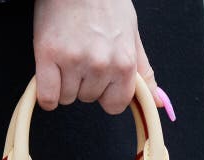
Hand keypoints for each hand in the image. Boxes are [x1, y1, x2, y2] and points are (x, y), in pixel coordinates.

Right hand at [33, 0, 161, 114]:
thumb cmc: (106, 3)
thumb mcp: (132, 35)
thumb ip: (143, 72)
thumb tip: (157, 103)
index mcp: (124, 63)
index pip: (115, 105)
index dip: (106, 94)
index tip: (101, 79)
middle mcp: (100, 65)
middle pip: (88, 99)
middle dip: (84, 83)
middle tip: (82, 54)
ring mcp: (73, 61)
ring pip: (67, 98)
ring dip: (64, 83)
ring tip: (68, 54)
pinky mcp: (48, 55)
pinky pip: (48, 97)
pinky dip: (46, 94)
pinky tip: (50, 77)